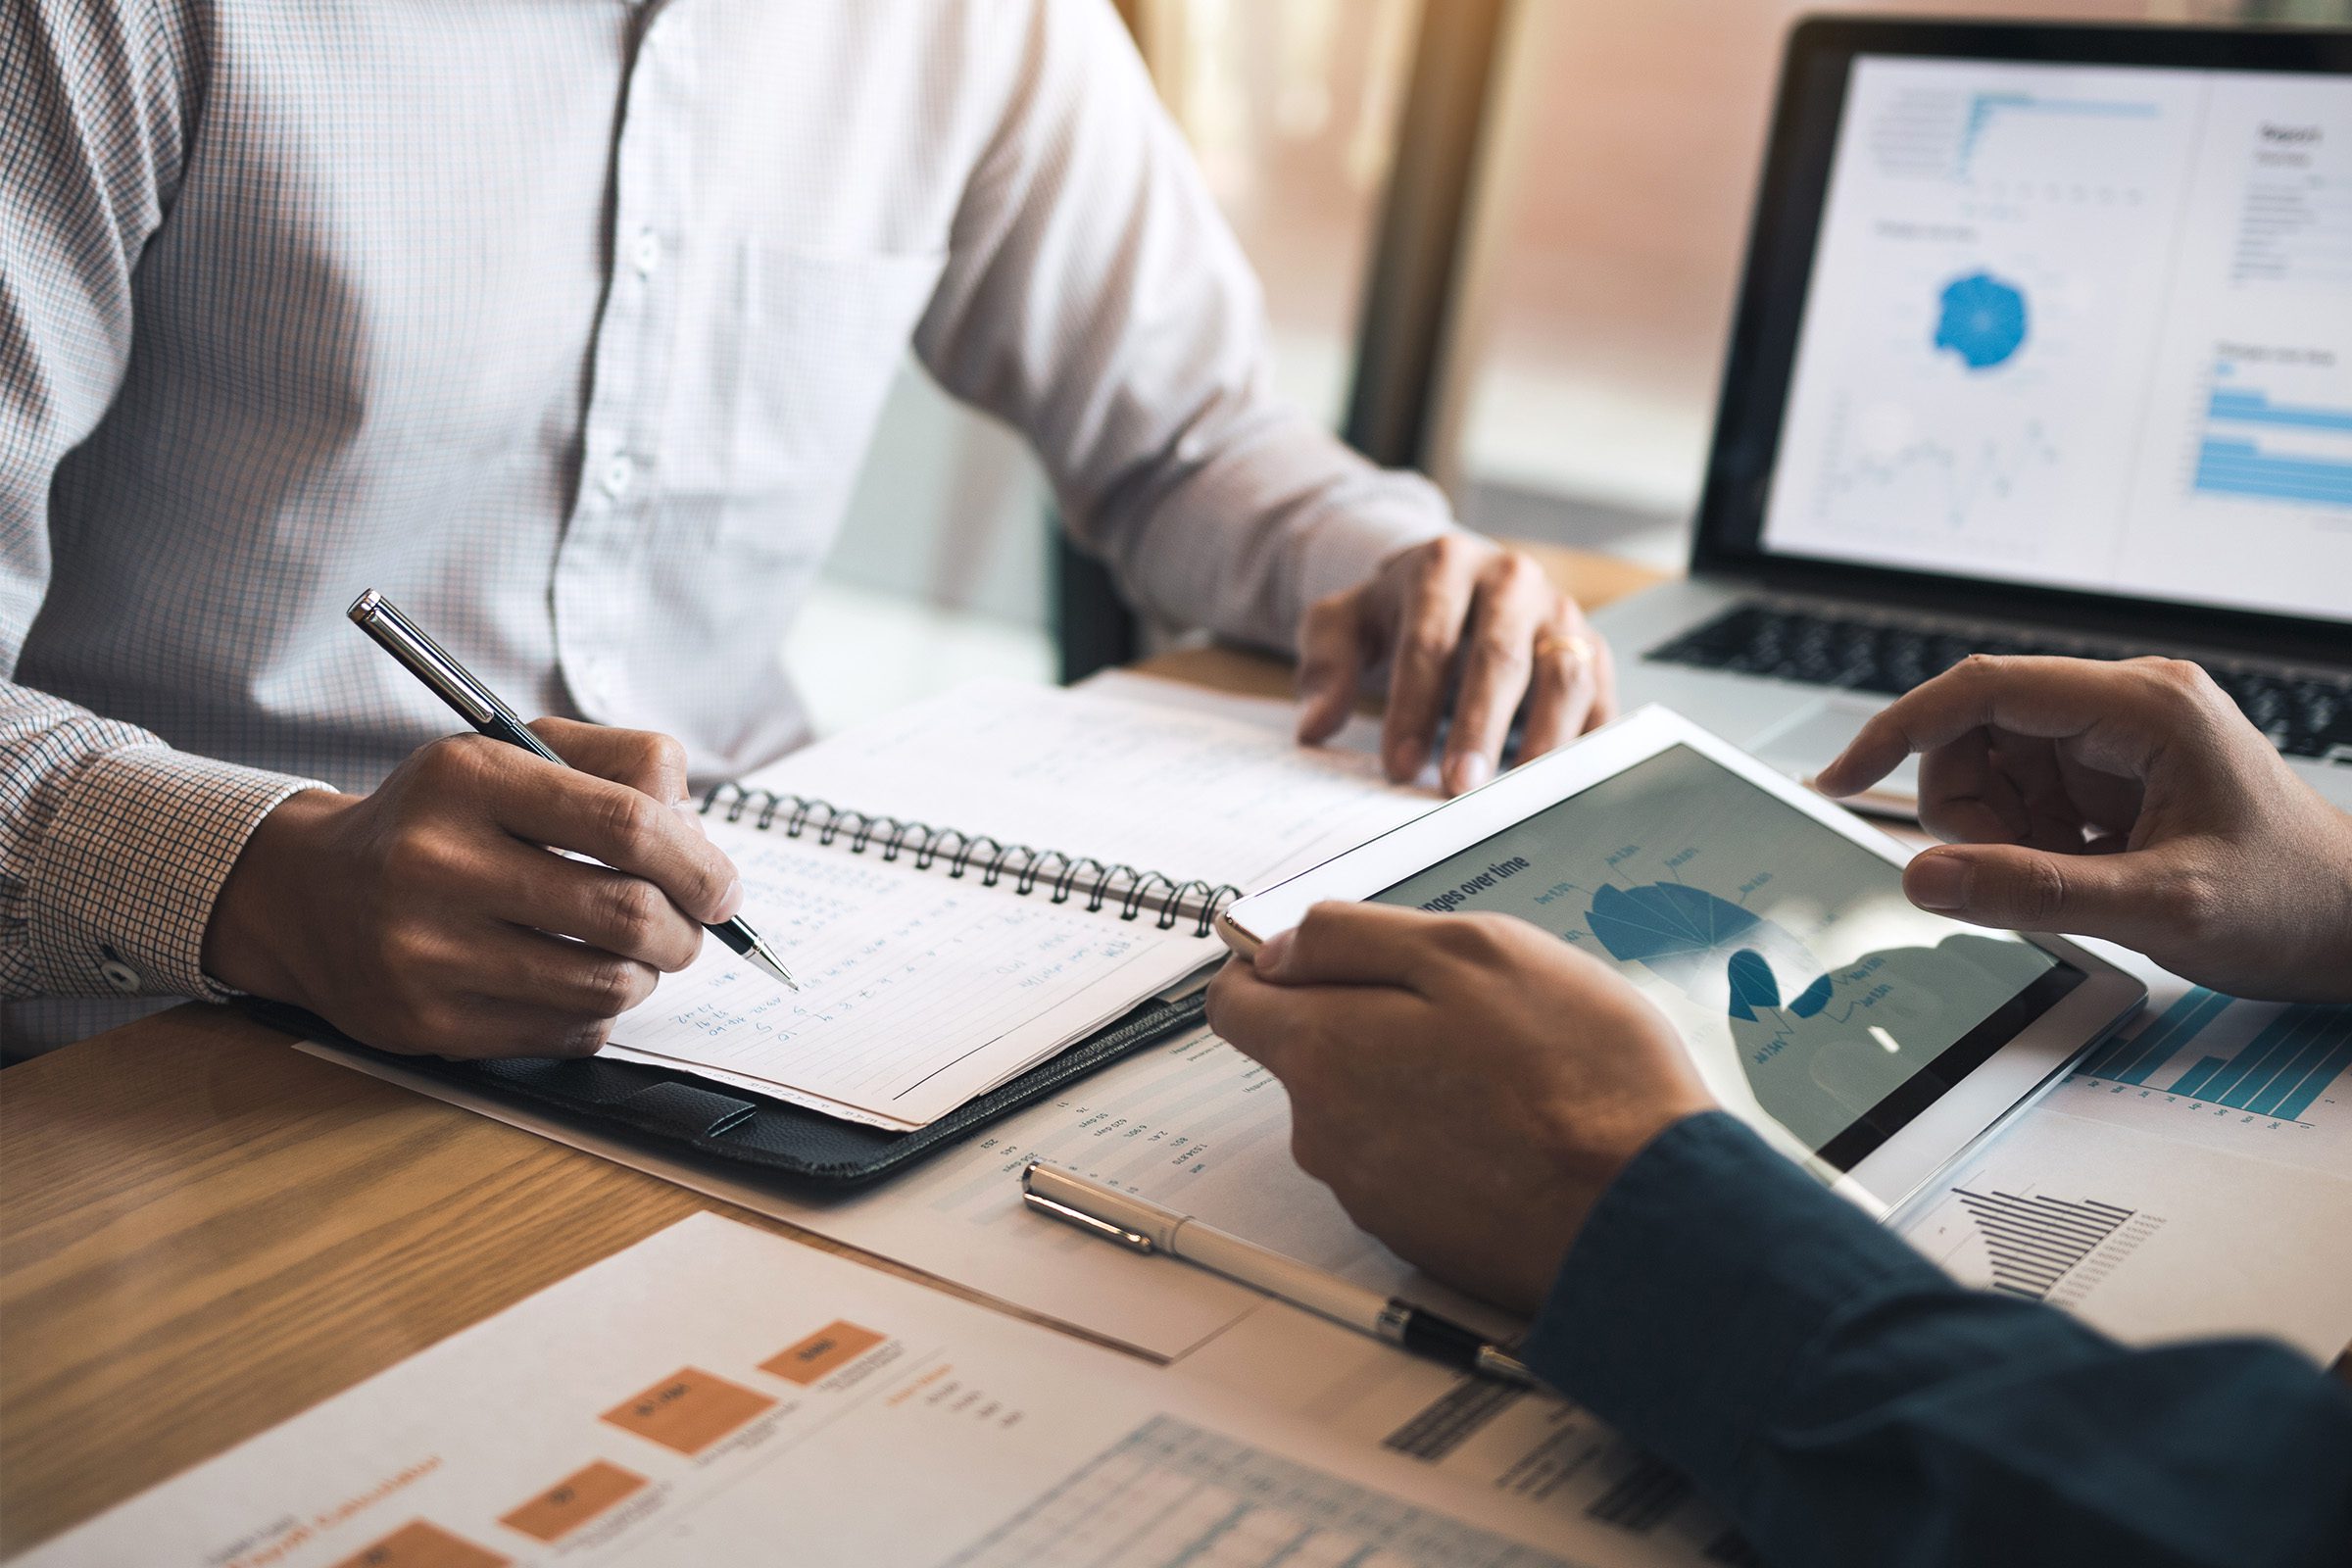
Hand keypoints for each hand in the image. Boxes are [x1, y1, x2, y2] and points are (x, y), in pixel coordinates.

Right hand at [204, 721, 744, 1056]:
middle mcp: (436, 863)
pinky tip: (571, 982)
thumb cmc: (444, 817)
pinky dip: (597, 1011)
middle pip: (626, 913)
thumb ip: (623, 763)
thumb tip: (700, 833)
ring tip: (633, 951)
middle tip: (690, 927)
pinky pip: (568, 1032)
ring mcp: (426, 952)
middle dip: (686, 929)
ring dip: (647, 973)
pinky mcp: (428, 1024)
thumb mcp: (516, 752)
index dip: (699, 862)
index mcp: (468, 779)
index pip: (627, 823)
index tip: (723, 888)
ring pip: (607, 984)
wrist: (309, 894)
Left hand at [1206, 903, 1712, 1314]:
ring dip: (1415, 1079)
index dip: (1277, 965)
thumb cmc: (1579, 1080)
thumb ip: (1355, 937)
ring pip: (1364, 1106)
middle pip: (1307, 1052)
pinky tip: (1517, 1126)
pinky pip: (1409, 1162)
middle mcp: (1324, 1132)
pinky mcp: (1416, 1236)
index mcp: (1321, 1053)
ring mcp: (1368, 1193)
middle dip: (1367, 1019)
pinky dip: (1447, 1138)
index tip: (1330, 955)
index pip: (1235, 1001)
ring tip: (1510, 1070)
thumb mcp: (1473, 951)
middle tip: (1465, 1008)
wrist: (1645, 1219)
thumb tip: (1281, 948)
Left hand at [1295, 535, 1615, 795]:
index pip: (1429, 640)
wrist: (1455, 583)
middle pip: (1500, 658)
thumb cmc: (1399, 612)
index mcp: (1445, 564)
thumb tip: (1315, 727)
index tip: (1399, 765)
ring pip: (1564, 673)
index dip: (1414, 707)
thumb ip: (1323, 669)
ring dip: (1543, 740)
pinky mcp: (1594, 647)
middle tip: (1458, 789)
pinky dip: (1585, 744)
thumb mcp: (1343, 624)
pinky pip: (1601, 697)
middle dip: (1479, 728)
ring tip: (1517, 794)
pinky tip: (1560, 786)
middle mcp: (1512, 580)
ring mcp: (1560, 612)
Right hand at [1817, 655, 2351, 1001]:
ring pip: (1989, 769)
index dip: (1899, 730)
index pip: (1983, 689)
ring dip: (1995, 833)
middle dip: (1967, 811)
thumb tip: (1926, 877)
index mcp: (2144, 706)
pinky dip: (2023, 845)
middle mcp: (2125, 706)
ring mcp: (2116, 741)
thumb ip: (2037, 892)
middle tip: (2009, 875)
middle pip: (1975, 732)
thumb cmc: (2292, 904)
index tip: (1842, 780)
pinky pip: (2021, 798)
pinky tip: (2079, 875)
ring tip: (2064, 880)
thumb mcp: (2161, 908)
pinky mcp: (2111, 776)